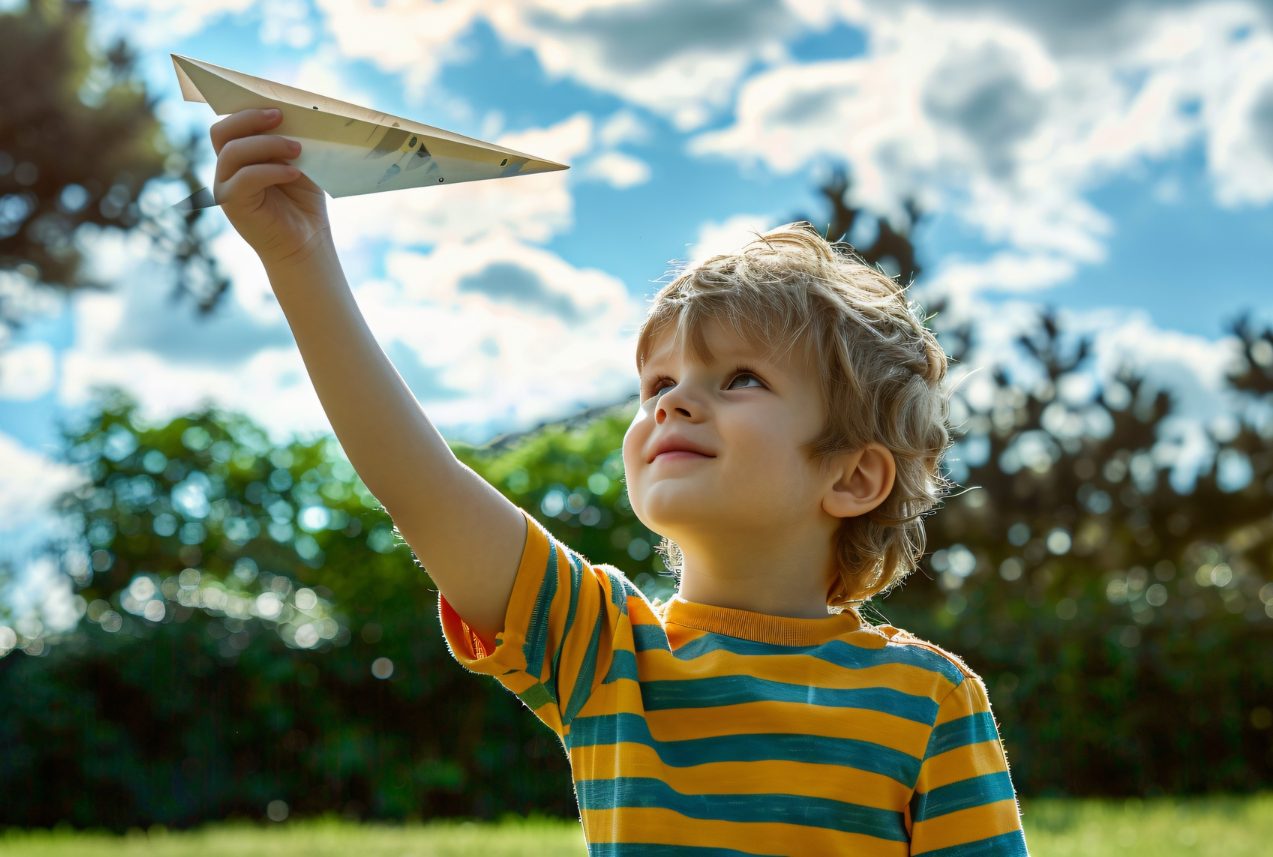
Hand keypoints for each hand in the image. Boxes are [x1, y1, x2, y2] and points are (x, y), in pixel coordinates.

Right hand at [210, 107, 330, 267]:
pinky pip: (245, 178)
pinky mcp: (233, 204)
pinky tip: (293, 172)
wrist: (307, 240)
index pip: (230, 123)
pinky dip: (271, 170)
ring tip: (297, 149)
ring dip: (267, 144)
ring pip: (233, 152)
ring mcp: (226, 186)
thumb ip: (289, 137)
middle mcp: (227, 168)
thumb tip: (292, 110)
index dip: (246, 109)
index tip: (276, 104)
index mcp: (239, 154)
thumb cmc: (303, 200)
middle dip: (250, 119)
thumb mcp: (299, 161)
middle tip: (281, 117)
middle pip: (221, 132)